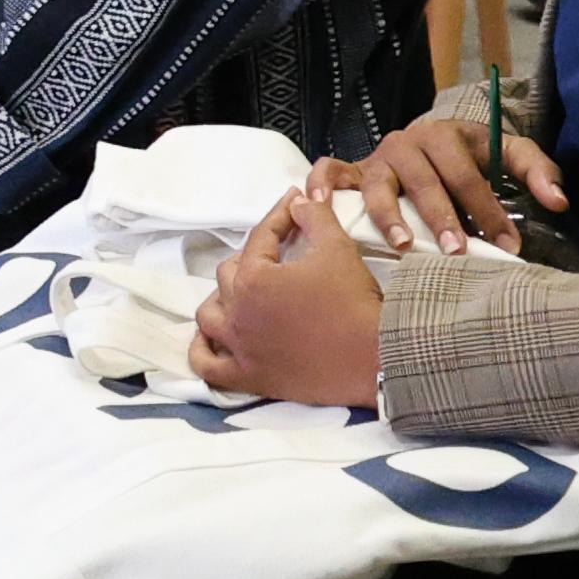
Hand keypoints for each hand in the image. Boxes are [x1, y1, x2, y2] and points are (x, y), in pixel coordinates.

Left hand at [190, 187, 389, 407]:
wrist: (377, 358)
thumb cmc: (355, 302)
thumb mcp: (337, 248)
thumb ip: (314, 217)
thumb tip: (298, 200)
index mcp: (253, 279)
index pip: (258, 239)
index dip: (278, 218)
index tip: (291, 206)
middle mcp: (236, 313)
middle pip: (228, 275)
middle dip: (250, 259)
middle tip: (273, 255)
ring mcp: (239, 348)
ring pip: (209, 317)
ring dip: (221, 301)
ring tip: (241, 294)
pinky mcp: (250, 377)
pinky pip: (208, 368)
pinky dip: (202, 353)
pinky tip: (209, 342)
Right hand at [321, 111, 548, 256]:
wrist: (429, 143)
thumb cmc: (471, 157)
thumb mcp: (507, 154)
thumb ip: (537, 171)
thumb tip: (560, 201)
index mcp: (447, 135)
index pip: (469, 176)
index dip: (489, 210)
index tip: (508, 244)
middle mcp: (408, 142)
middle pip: (425, 182)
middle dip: (443, 219)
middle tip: (457, 252)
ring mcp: (377, 157)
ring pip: (379, 185)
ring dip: (391, 216)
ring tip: (406, 245)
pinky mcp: (353, 169)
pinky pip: (329, 171)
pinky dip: (321, 184)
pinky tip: (320, 206)